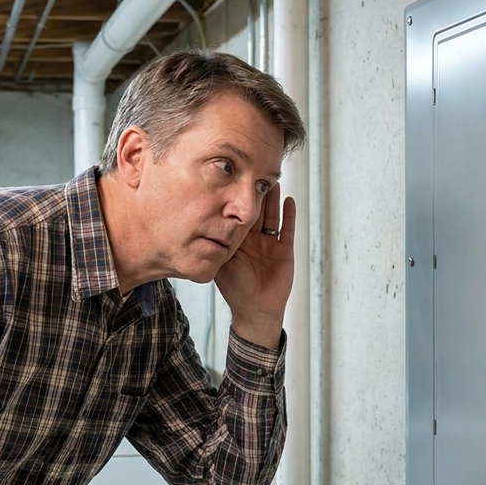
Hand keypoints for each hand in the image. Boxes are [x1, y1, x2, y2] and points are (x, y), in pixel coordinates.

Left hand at [215, 183, 294, 349]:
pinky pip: (287, 230)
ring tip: (272, 180)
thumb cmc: (235, 290)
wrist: (255, 311)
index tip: (232, 181)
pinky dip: (289, 215)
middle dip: (255, 194)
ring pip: (272, 216)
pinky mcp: (284, 251)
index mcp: (238, 241)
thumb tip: (196, 228)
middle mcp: (254, 240)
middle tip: (254, 173)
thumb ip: (214, 248)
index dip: (235, 200)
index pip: (236, 215)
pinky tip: (289, 200)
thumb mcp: (221, 265)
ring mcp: (270, 244)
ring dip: (272, 199)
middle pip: (255, 211)